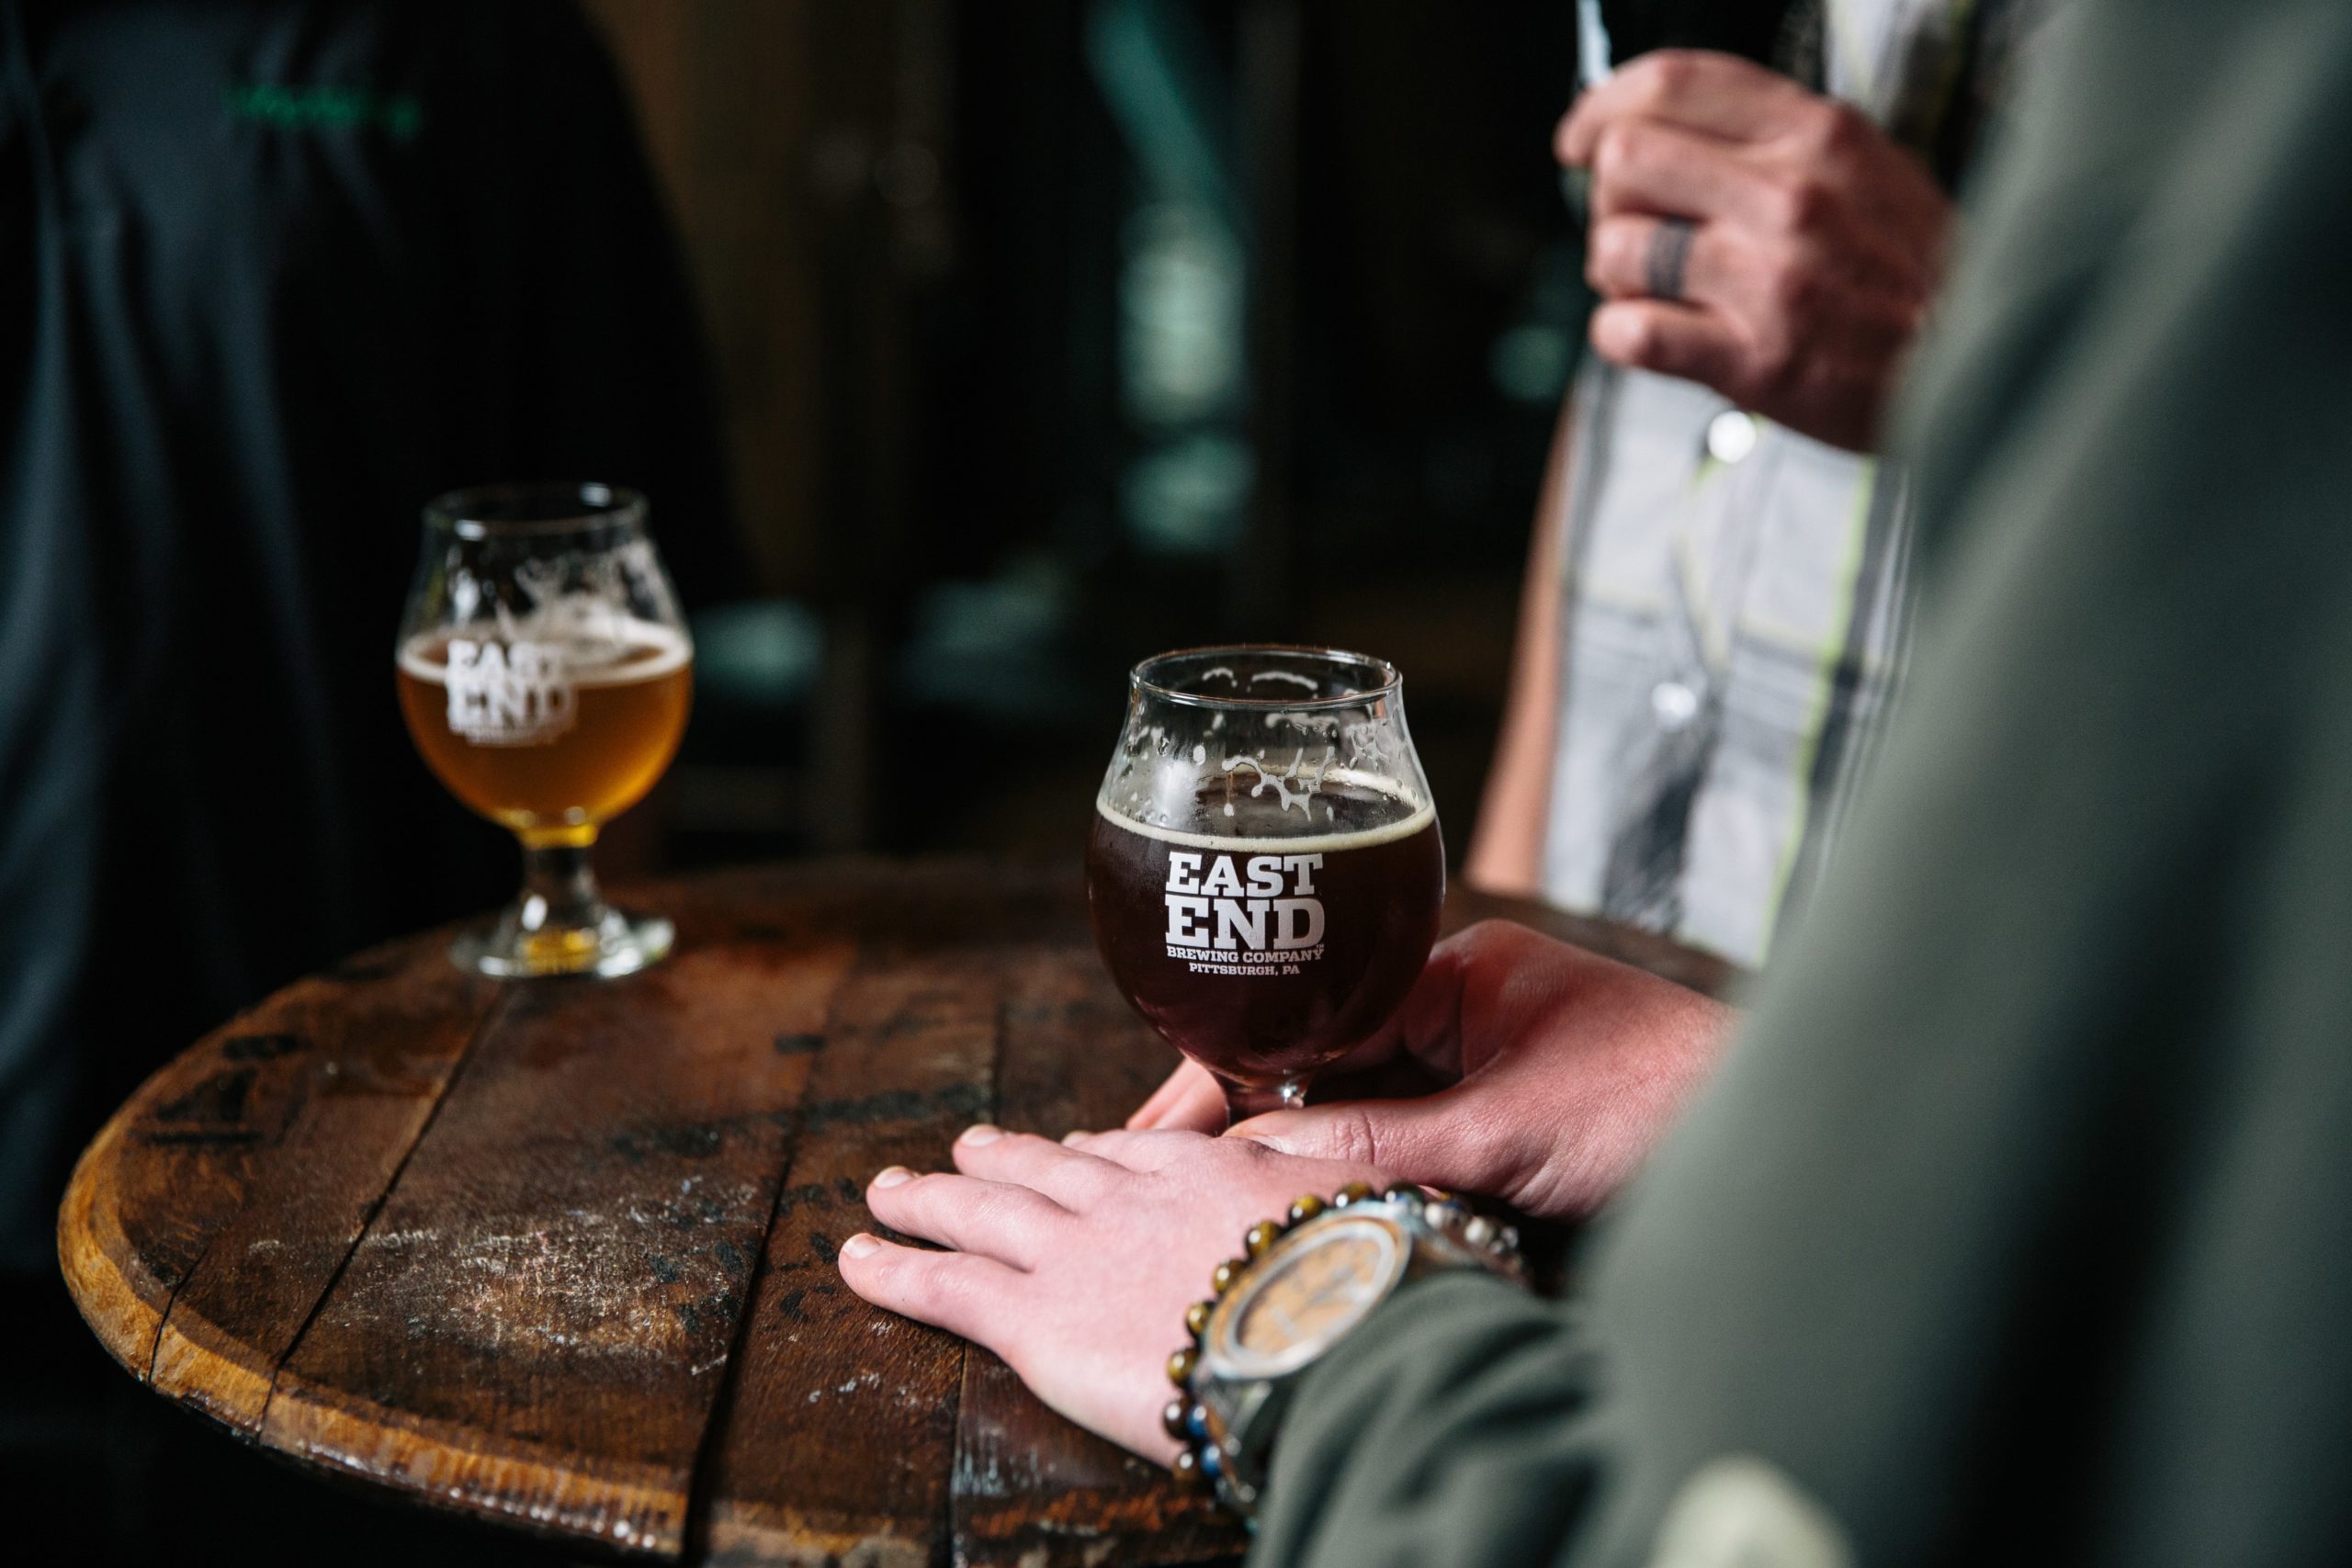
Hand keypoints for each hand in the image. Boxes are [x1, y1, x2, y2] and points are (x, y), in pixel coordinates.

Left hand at [839, 1124, 1391, 1458]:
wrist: (1334, 1332)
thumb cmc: (1371, 1279)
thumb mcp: (1376, 1206)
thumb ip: (1353, 1187)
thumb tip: (1377, 1184)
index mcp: (1209, 1172)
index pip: (1133, 1154)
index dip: (1092, 1153)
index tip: (1070, 1148)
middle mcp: (1130, 1199)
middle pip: (1045, 1169)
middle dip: (998, 1159)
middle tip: (965, 1149)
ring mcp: (1076, 1253)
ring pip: (981, 1214)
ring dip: (928, 1200)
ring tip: (887, 1189)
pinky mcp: (1037, 1318)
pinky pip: (946, 1288)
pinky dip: (895, 1270)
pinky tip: (856, 1261)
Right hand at [1128, 921, 1734, 1218]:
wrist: (1793, 1151)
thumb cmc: (1673, 1106)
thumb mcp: (1511, 1130)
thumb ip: (1381, 1143)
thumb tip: (1259, 1154)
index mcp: (1459, 973)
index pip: (1309, 1012)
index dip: (1228, 1071)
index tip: (1161, 1132)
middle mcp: (1463, 1011)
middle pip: (1322, 1060)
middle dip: (1246, 1114)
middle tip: (1160, 1175)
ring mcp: (1486, 1068)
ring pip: (1360, 1108)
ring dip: (1300, 1151)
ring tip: (1209, 1200)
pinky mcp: (1511, 1123)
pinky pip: (1405, 1143)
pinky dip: (1357, 1175)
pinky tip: (1305, 1210)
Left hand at [1556, 49, 1951, 450]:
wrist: (1980, 365)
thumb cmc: (1912, 273)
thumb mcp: (1866, 168)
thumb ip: (1774, 140)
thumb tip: (1666, 127)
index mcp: (1817, 134)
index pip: (1674, 83)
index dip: (1602, 106)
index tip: (1580, 139)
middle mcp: (1791, 194)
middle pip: (1625, 159)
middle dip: (1608, 200)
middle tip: (1635, 231)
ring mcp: (1769, 277)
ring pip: (1615, 248)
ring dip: (1615, 275)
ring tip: (1656, 290)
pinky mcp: (1752, 358)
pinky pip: (1629, 332)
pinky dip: (1623, 336)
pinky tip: (1659, 336)